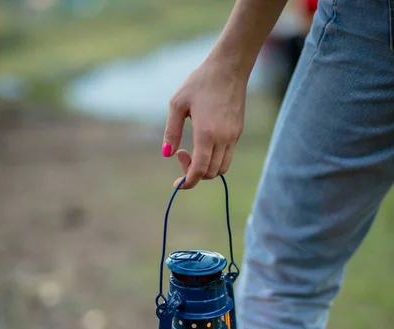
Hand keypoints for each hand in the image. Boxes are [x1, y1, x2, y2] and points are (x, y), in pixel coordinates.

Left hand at [162, 56, 246, 188]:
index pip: (200, 170)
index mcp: (206, 133)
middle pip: (210, 173)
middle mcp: (222, 139)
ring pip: (221, 168)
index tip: (177, 184)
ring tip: (193, 151)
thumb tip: (167, 153)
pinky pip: (227, 156)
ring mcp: (233, 137)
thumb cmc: (200, 82)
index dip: (188, 182)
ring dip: (206, 169)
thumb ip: (171, 131)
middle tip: (181, 154)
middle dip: (194, 172)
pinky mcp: (238, 132)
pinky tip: (204, 144)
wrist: (229, 67)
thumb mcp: (177, 103)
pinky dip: (215, 160)